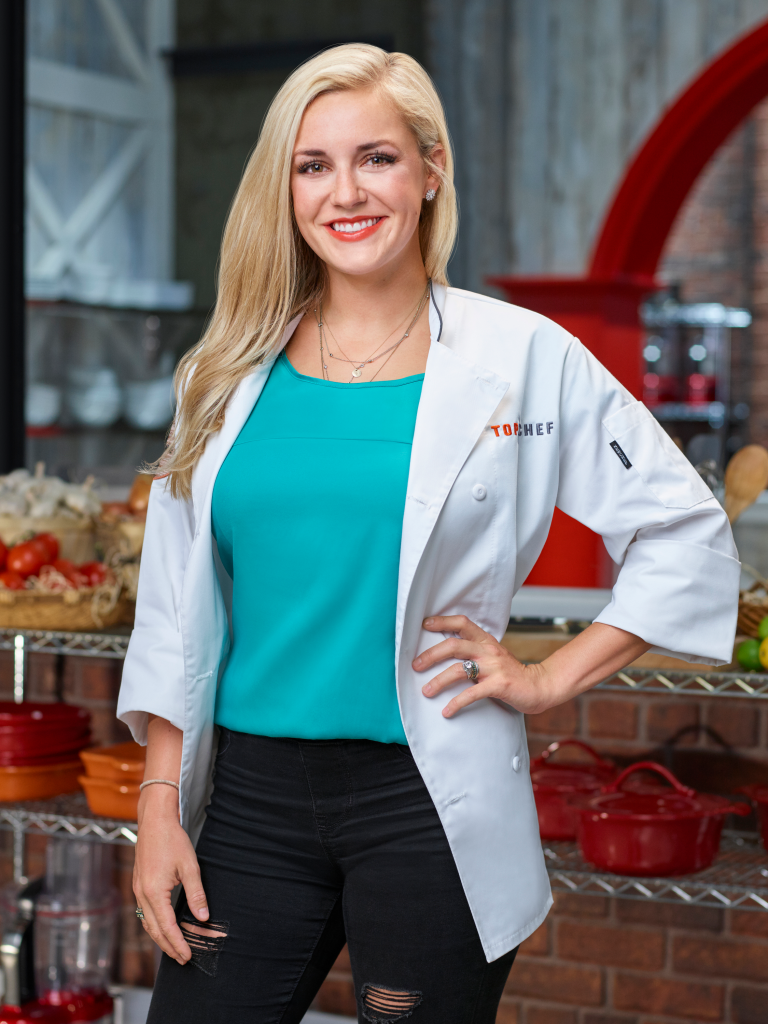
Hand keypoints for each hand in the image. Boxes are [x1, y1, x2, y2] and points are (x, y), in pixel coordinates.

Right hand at [133, 784, 208, 964]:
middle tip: (182, 959)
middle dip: (168, 946)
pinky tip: (162, 927)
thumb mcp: (190, 866)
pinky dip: (154, 924)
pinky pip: (144, 912)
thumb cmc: (172, 840)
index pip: (167, 927)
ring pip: (147, 922)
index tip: (188, 956)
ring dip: (160, 937)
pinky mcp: (138, 884)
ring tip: (173, 948)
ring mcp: (137, 890)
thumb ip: (196, 893)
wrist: (154, 821)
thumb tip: (203, 917)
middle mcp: (141, 894)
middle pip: (154, 930)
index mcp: (154, 892)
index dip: (178, 943)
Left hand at [413, 615, 554, 717]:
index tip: (425, 624)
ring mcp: (494, 667)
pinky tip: (447, 711)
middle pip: (454, 646)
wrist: (540, 686)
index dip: (443, 621)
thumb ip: (475, 651)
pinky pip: (472, 693)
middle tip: (416, 665)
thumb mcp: (494, 655)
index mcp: (487, 641)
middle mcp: (489, 651)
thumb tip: (446, 651)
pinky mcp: (499, 685)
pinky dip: (457, 703)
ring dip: (439, 681)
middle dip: (431, 655)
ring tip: (426, 691)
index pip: (463, 623)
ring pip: (459, 670)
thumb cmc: (513, 673)